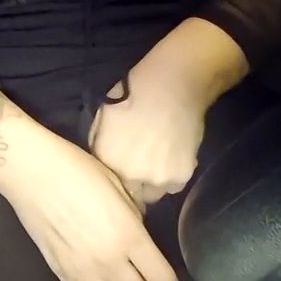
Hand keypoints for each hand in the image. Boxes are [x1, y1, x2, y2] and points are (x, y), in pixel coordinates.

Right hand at [0, 114, 180, 280]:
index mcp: (129, 235)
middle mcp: (109, 261)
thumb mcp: (116, 183)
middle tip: (142, 277)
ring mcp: (83, 271)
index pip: (162, 279)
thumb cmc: (75, 168)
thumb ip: (133, 213)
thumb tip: (138, 228)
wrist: (32, 171)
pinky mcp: (61, 273)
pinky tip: (94, 280)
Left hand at [89, 76, 205, 205]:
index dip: (117, 180)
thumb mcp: (102, 117)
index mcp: (107, 161)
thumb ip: (100, 145)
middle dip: (135, 184)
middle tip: (142, 165)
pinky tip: (173, 154)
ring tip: (158, 157)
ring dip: (155, 181)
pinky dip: (173, 175)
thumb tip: (102, 161)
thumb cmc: (131, 94)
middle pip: (133, 194)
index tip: (123, 172)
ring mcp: (157, 181)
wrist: (169, 87)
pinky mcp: (180, 178)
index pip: (109, 186)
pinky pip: (174, 185)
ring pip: (155, 192)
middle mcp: (130, 177)